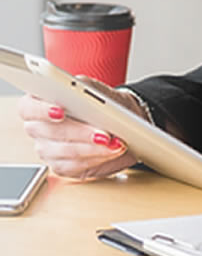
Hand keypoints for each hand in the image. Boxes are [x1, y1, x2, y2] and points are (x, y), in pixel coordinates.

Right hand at [17, 76, 144, 179]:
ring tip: (114, 143)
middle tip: (103, 134)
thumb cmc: (103, 102)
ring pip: (65, 151)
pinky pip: (75, 165)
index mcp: (39, 102)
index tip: (60, 111)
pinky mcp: (61, 166)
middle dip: (80, 132)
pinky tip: (111, 151)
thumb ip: (84, 90)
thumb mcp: (95, 89)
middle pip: (51, 132)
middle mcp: (38, 127)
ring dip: (94, 148)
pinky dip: (97, 157)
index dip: (41, 110)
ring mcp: (47, 149)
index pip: (28, 107)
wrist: (119, 121)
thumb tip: (84, 97)